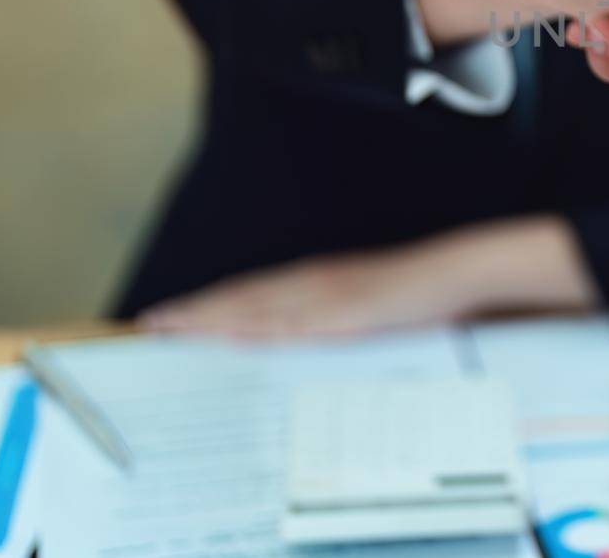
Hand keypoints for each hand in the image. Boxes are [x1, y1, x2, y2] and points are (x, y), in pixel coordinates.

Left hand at [138, 249, 464, 339]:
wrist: (457, 271)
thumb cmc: (422, 291)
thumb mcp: (372, 308)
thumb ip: (340, 318)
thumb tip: (312, 334)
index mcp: (318, 281)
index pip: (251, 293)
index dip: (211, 304)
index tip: (174, 314)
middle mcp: (312, 282)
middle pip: (242, 297)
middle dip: (196, 311)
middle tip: (151, 323)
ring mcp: (325, 295)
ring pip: (254, 307)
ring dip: (211, 317)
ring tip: (171, 328)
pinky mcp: (341, 313)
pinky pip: (289, 324)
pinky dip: (255, 329)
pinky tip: (231, 337)